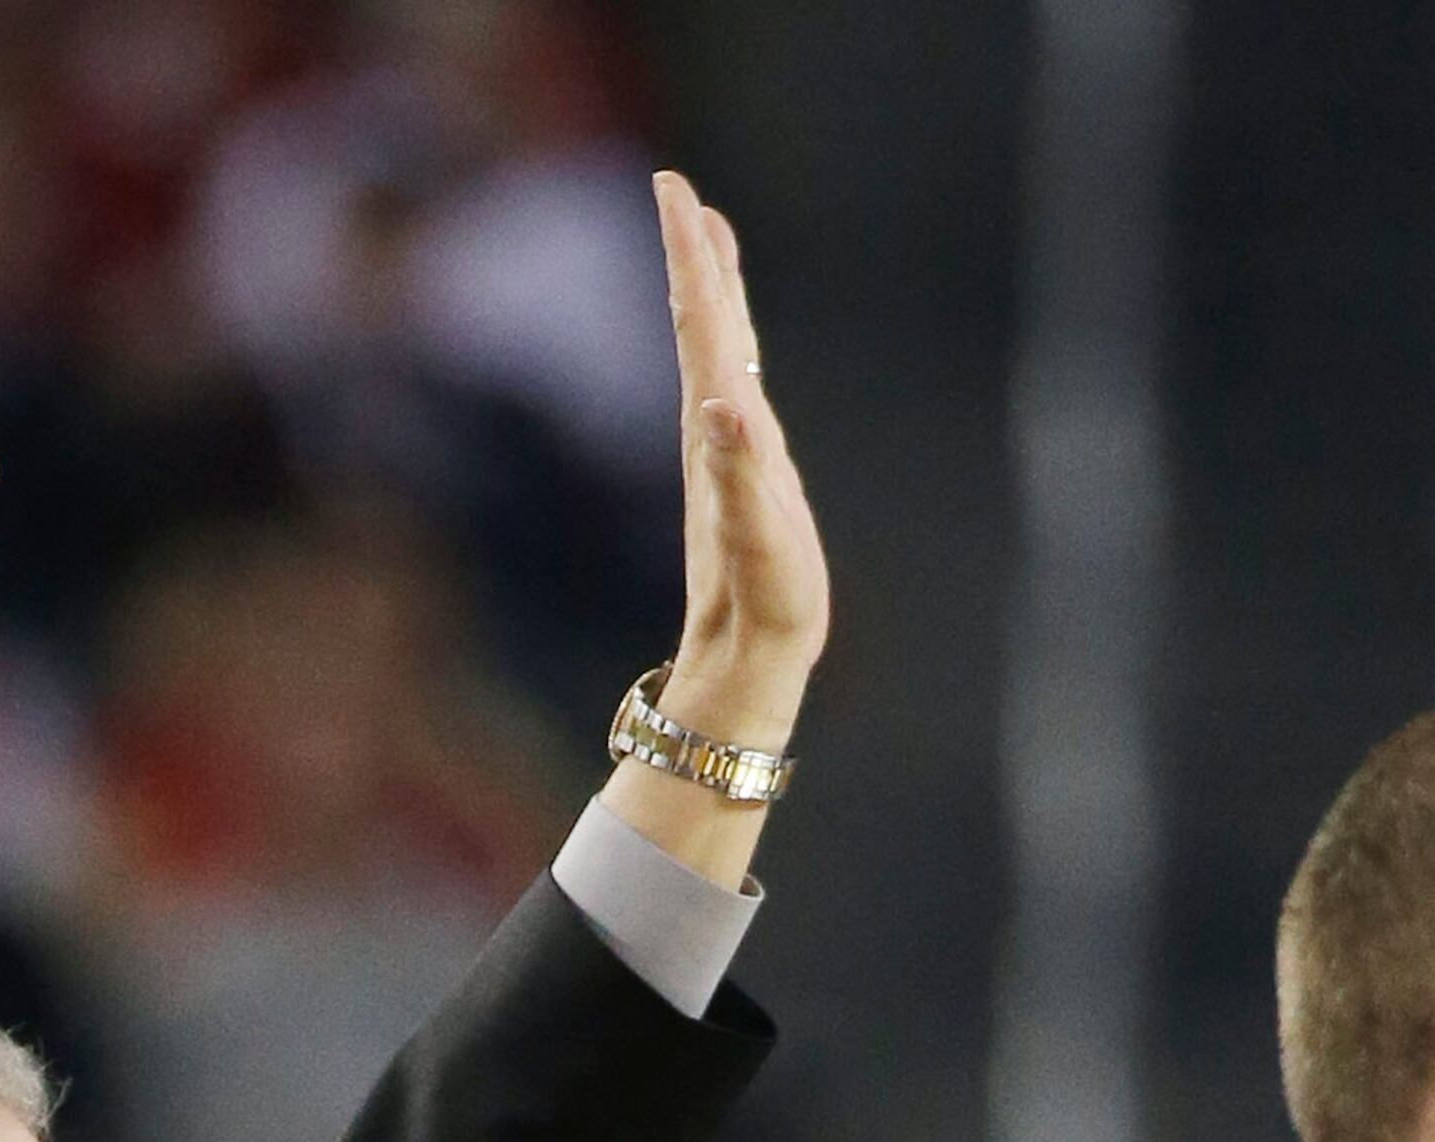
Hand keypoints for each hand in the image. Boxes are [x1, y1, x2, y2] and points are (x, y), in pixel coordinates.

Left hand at [651, 170, 828, 749]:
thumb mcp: (753, 536)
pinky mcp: (746, 474)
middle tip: (680, 190)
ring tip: (707, 239)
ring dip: (712, 292)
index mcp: (718, 429)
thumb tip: (721, 405)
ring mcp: (730, 451)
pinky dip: (733, 348)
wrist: (746, 658)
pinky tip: (731, 342)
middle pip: (705, 324)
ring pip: (718, 351)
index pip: (704, 324)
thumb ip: (738, 470)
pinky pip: (735, 388)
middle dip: (694, 255)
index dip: (692, 255)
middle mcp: (716, 430)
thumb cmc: (758, 602)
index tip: (676, 190)